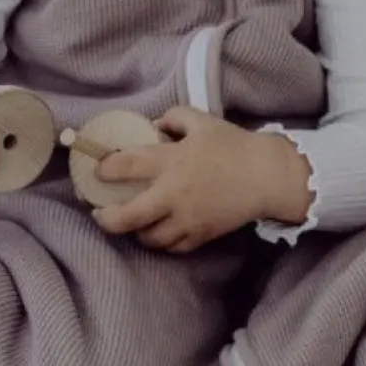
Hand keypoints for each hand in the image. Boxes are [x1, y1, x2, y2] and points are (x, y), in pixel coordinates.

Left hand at [89, 108, 311, 253]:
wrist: (267, 176)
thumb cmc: (234, 146)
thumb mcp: (202, 121)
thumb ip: (173, 118)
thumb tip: (153, 127)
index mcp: (172, 161)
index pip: (126, 165)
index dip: (105, 168)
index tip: (99, 170)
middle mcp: (174, 194)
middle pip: (128, 217)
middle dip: (106, 219)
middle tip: (100, 214)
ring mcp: (187, 219)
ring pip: (149, 238)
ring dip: (136, 232)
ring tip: (134, 223)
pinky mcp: (201, 235)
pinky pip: (173, 247)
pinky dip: (163, 241)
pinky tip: (160, 231)